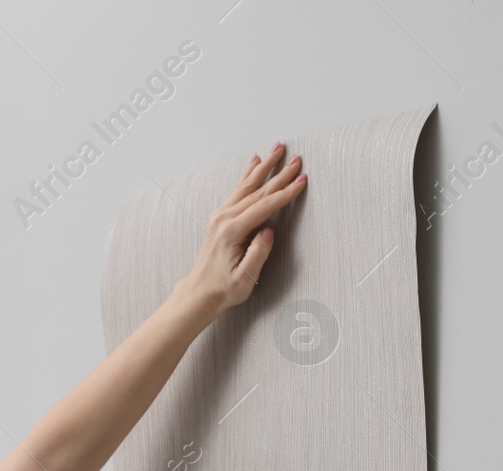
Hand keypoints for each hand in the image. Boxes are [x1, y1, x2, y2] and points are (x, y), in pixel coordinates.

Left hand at [179, 143, 305, 313]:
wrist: (201, 291)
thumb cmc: (224, 288)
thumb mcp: (245, 277)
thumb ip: (258, 254)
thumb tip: (270, 232)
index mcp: (232, 231)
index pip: (264, 207)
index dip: (285, 193)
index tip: (302, 181)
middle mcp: (224, 218)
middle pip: (258, 190)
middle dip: (280, 174)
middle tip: (297, 159)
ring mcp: (220, 215)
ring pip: (247, 184)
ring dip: (265, 166)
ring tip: (278, 148)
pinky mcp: (221, 216)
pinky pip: (238, 189)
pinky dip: (248, 173)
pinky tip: (255, 160)